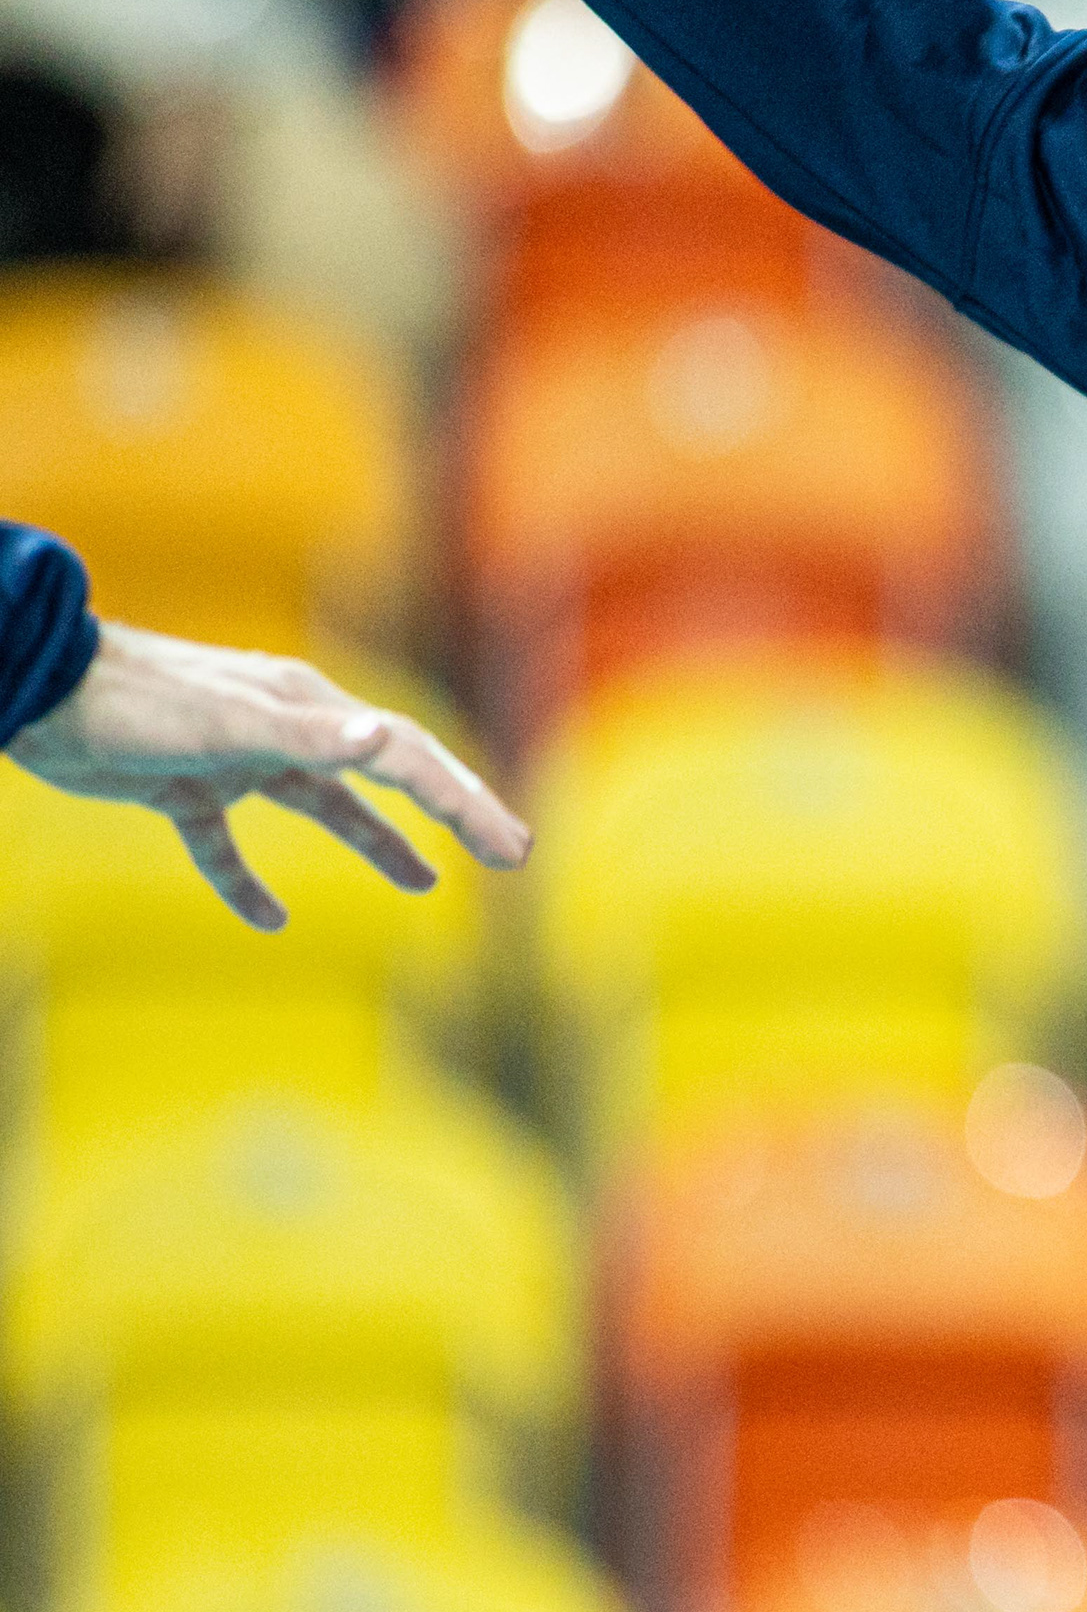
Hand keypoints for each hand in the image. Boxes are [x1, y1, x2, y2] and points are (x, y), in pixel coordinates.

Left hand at [6, 621, 530, 930]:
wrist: (39, 690)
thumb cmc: (133, 702)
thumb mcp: (225, 724)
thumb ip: (305, 735)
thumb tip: (383, 740)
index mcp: (310, 709)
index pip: (408, 759)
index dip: (466, 804)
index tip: (514, 848)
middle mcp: (287, 730)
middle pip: (389, 777)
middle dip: (452, 814)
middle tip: (510, 852)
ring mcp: (237, 760)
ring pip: (326, 809)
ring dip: (378, 844)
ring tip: (427, 884)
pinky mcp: (184, 788)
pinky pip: (229, 845)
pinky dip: (249, 883)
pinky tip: (266, 921)